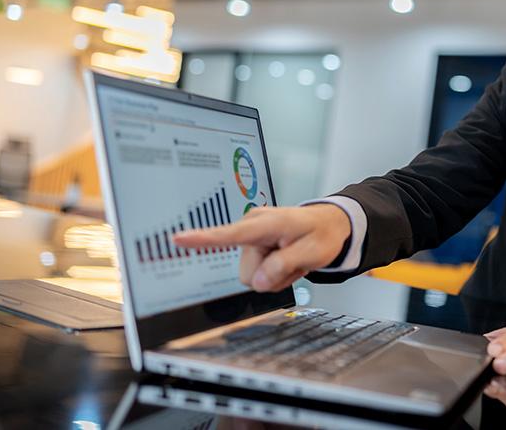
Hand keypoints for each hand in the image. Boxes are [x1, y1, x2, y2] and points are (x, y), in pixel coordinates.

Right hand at [173, 204, 351, 291]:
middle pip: (248, 274)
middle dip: (272, 275)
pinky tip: (286, 260)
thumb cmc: (321, 233)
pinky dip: (274, 273)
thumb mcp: (312, 252)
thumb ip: (284, 265)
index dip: (203, 239)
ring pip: (252, 278)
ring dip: (275, 274)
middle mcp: (251, 228)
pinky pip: (257, 275)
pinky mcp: (251, 248)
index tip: (177, 239)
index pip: (229, 235)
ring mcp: (250, 239)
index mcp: (265, 224)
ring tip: (292, 258)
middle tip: (294, 260)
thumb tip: (257, 282)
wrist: (328, 225)